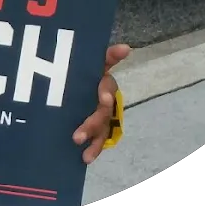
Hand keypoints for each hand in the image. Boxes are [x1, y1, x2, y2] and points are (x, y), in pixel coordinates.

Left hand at [72, 43, 128, 163]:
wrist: (84, 88)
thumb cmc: (88, 72)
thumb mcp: (94, 62)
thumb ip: (107, 56)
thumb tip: (126, 47)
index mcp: (104, 84)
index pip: (107, 87)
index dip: (105, 92)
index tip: (103, 97)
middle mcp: (106, 103)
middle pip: (102, 114)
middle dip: (92, 123)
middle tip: (78, 135)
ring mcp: (103, 118)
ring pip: (101, 130)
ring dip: (93, 141)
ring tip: (80, 148)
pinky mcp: (97, 130)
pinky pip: (98, 141)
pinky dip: (93, 150)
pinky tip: (85, 158)